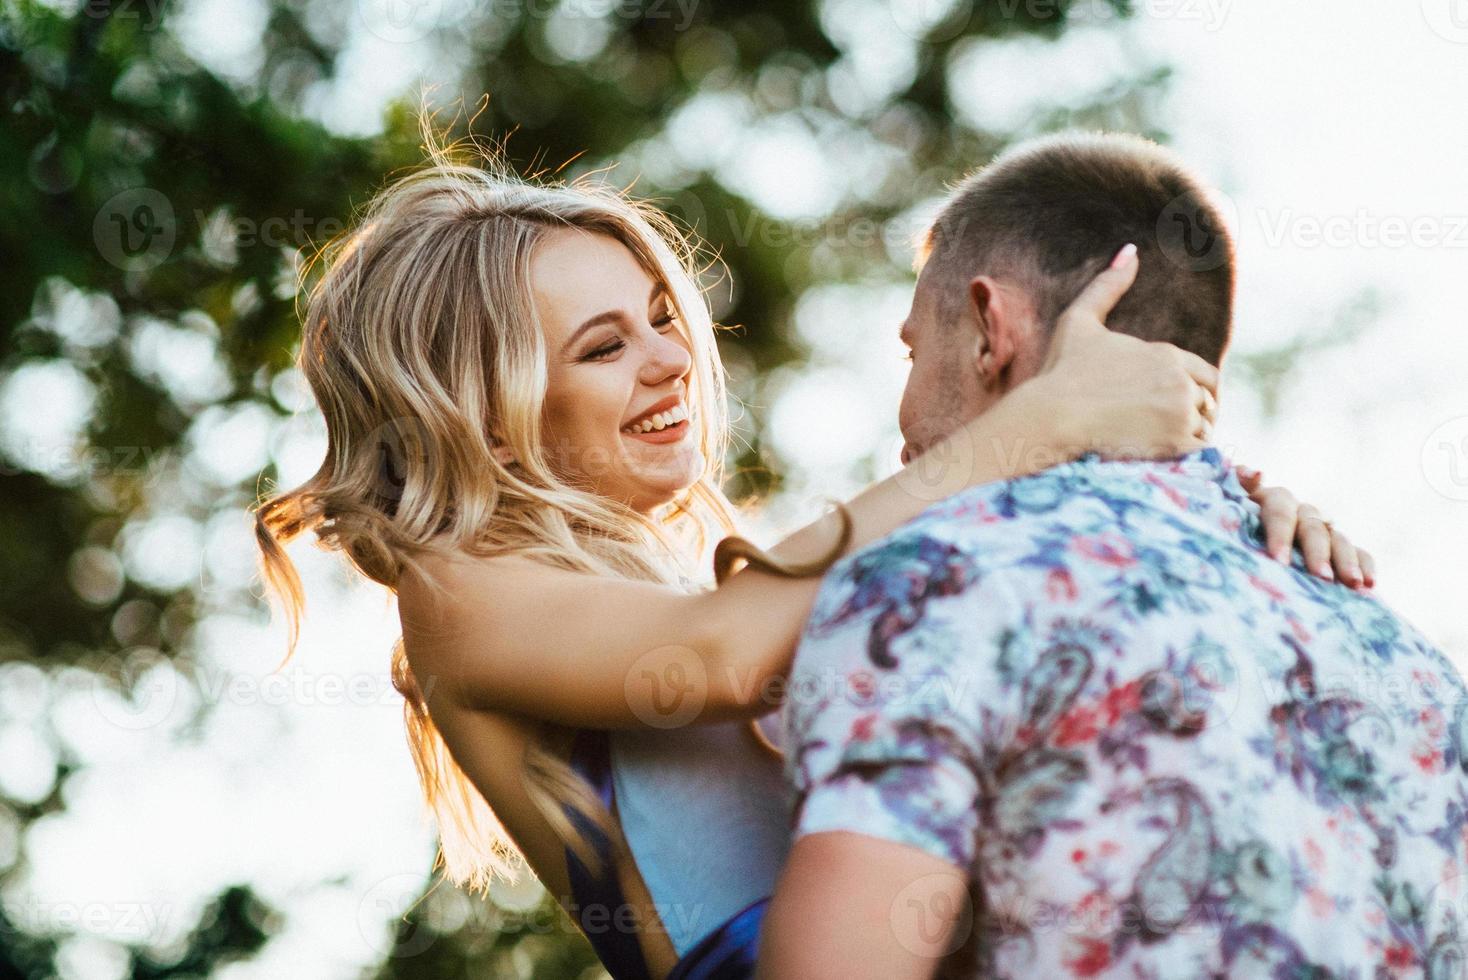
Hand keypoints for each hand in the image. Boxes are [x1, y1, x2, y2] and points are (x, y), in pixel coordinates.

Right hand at [1027, 243, 1219, 458]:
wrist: (1049, 417)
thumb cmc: (1060, 372)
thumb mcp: (1079, 321)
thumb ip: (1107, 286)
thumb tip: (1130, 250)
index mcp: (1166, 353)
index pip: (1206, 375)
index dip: (1192, 389)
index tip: (1166, 403)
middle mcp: (1181, 381)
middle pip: (1208, 402)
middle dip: (1192, 413)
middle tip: (1160, 426)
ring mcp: (1181, 413)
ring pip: (1205, 428)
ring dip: (1187, 435)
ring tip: (1155, 441)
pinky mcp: (1176, 444)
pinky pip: (1199, 452)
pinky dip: (1186, 455)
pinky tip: (1158, 454)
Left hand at [1236, 466, 1375, 589]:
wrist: (1243, 530)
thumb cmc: (1229, 521)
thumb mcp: (1225, 503)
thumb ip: (1236, 486)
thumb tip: (1254, 471)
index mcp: (1273, 499)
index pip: (1280, 512)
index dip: (1280, 535)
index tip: (1279, 561)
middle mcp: (1301, 511)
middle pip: (1313, 528)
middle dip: (1318, 553)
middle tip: (1321, 578)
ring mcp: (1322, 527)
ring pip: (1338, 539)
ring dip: (1347, 561)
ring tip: (1353, 584)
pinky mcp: (1338, 546)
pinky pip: (1358, 551)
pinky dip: (1365, 565)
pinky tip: (1370, 585)